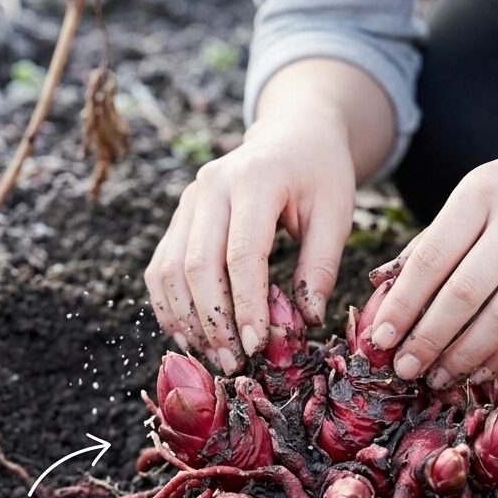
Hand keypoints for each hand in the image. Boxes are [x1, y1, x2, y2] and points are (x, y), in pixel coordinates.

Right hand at [144, 110, 355, 373]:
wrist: (293, 134)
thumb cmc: (320, 174)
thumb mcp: (336, 212)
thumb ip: (321, 265)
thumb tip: (306, 321)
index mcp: (255, 178)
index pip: (243, 253)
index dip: (247, 305)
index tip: (258, 346)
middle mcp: (211, 186)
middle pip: (197, 265)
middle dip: (214, 321)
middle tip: (235, 362)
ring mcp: (189, 200)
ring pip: (170, 270)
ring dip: (188, 320)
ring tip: (214, 356)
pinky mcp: (179, 217)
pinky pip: (161, 267)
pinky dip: (169, 306)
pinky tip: (190, 336)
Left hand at [368, 125, 497, 387]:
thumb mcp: (488, 187)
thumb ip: (441, 233)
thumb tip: (387, 283)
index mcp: (483, 190)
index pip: (430, 257)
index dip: (402, 304)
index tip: (378, 336)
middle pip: (463, 294)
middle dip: (426, 339)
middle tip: (402, 368)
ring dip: (462, 356)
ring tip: (436, 377)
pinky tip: (479, 370)